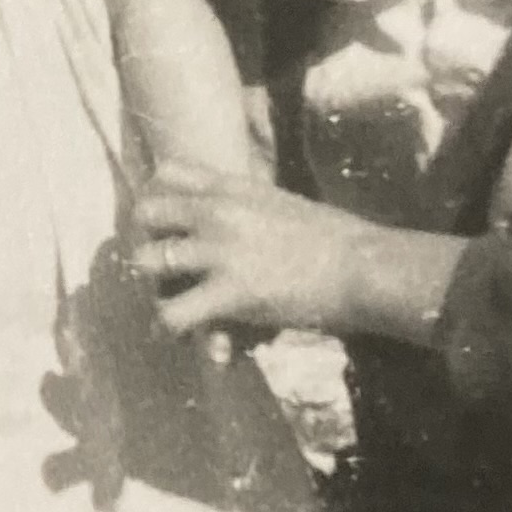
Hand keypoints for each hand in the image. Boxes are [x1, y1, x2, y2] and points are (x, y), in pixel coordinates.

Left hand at [133, 162, 381, 341]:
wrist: (364, 268)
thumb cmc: (335, 239)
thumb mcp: (281, 204)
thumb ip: (247, 206)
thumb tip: (225, 219)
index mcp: (234, 187)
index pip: (168, 171)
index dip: (160, 198)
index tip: (168, 223)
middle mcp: (218, 211)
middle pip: (146, 211)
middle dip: (149, 239)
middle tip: (166, 269)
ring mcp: (220, 250)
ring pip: (148, 261)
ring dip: (159, 286)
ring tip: (179, 306)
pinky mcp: (230, 292)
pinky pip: (174, 314)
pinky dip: (179, 329)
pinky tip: (205, 340)